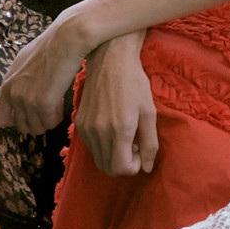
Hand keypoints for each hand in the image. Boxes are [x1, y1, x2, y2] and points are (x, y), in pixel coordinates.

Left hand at [0, 9, 93, 133]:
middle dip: (36, 121)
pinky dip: (57, 117)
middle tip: (49, 107)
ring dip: (47, 120)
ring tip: (57, 103)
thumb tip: (27, 89)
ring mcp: (26, 99)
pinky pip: (49, 123)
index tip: (30, 110)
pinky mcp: (42, 102)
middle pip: (20, 127)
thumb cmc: (54, 43)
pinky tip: (62, 102)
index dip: (15, 119)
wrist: (68, 36)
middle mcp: (12, 93)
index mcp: (7, 83)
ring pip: (35, 129)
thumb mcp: (28, 60)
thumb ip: (21, 79)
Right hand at [77, 37, 158, 176]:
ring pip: (98, 159)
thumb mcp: (149, 112)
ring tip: (126, 137)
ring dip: (112, 157)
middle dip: (123, 165)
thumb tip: (147, 168)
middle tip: (134, 146)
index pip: (120, 169)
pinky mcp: (79, 122)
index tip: (140, 152)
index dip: (133, 167)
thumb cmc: (135, 83)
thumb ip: (149, 143)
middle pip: (107, 169)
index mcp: (119, 130)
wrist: (110, 59)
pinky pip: (91, 147)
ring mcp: (86, 128)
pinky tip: (114, 129)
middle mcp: (99, 132)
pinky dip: (103, 147)